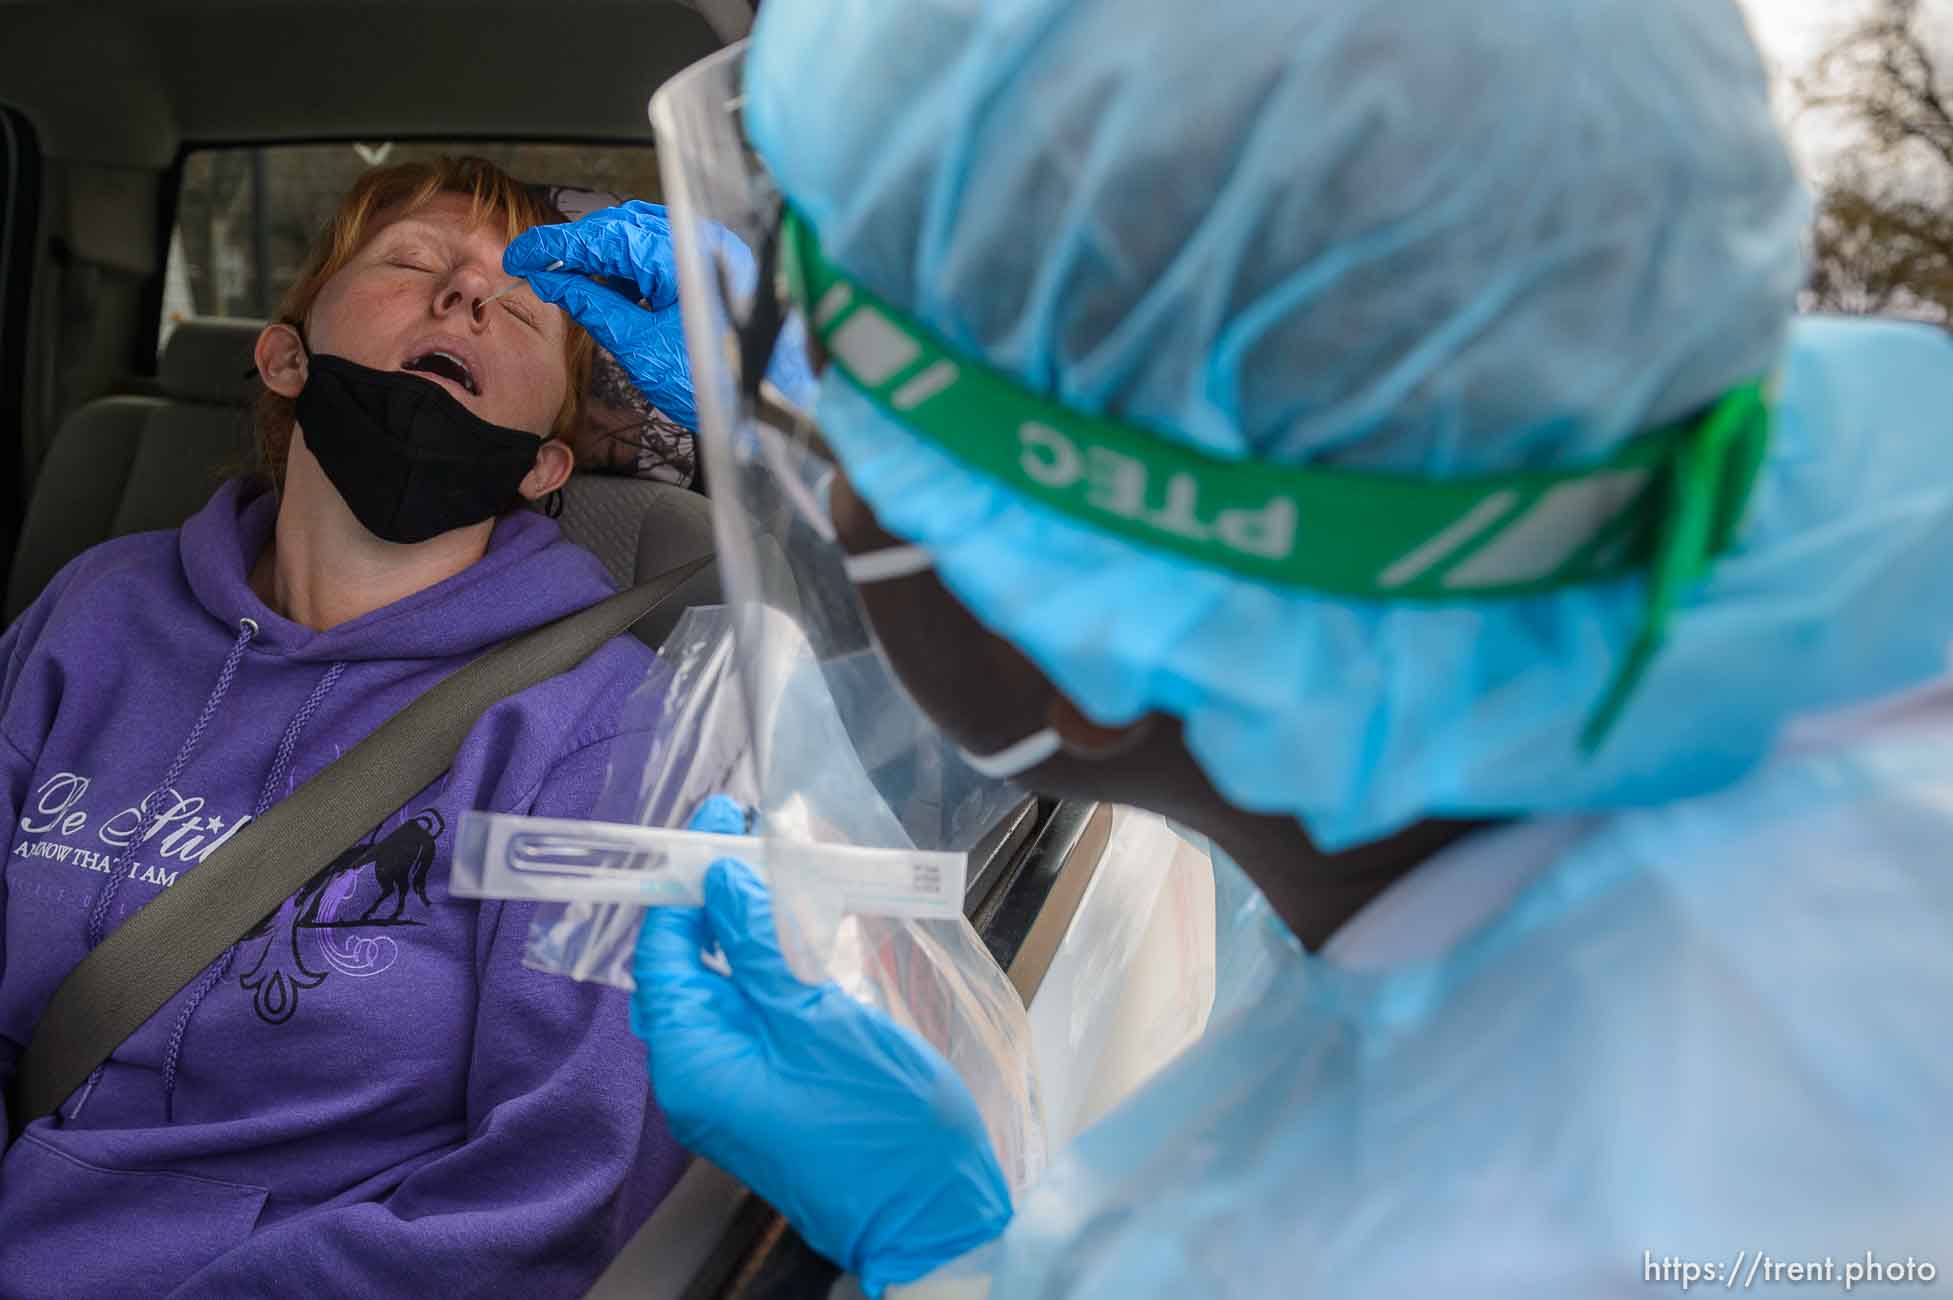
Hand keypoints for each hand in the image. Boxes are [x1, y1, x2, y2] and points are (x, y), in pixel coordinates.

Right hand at [505, 203, 820, 431]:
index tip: (520, 257)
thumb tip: (553, 281)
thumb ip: (592, 305)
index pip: (600, 234)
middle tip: (540, 271)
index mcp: (681, 253)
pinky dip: (634, 270)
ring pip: (642, 239)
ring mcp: (713, 252)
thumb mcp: (638, 346)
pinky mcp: (719, 269)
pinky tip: (615, 293)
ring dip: (606, 260)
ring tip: (576, 288)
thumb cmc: (717, 383)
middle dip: (578, 250)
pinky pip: (665, 255)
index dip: (554, 246)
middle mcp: (701, 241)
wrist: (772, 407)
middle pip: (620, 228)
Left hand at [631, 799, 1010, 1294]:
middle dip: (716, 898)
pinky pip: (757, 1015)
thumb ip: (760, 946)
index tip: (716, 821)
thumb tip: (719, 882)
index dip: (686, 881)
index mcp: (693, 1063)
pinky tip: (803, 931)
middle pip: (690, 967)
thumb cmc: (880, 1124)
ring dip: (749, 928)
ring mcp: (737, 1087)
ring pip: (727, 988)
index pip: (664, 952)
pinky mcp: (774, 1090)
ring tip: (782, 870)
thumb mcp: (817, 1017)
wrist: (934, 1214)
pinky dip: (773, 966)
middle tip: (751, 835)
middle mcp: (701, 1077)